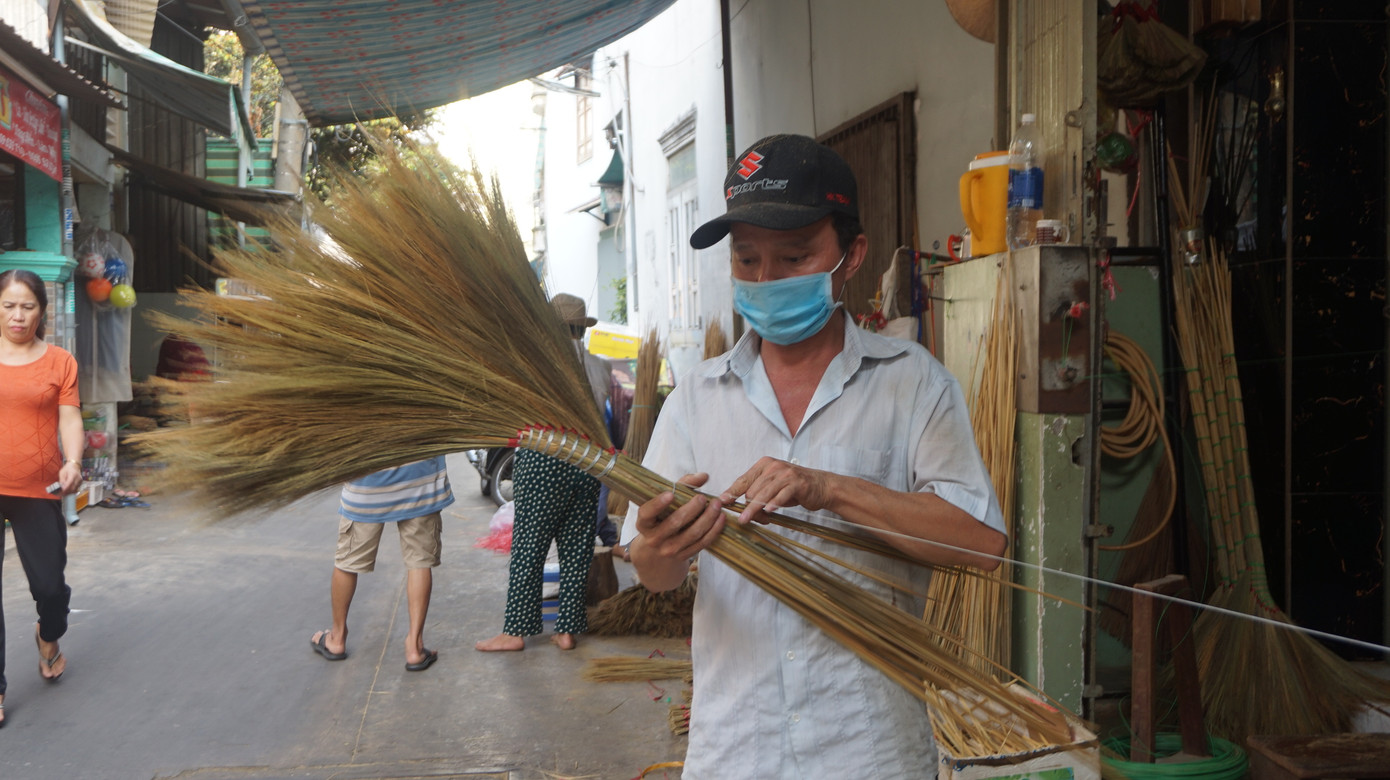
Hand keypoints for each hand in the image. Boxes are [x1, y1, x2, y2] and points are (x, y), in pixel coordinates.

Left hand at [58, 461, 82, 494]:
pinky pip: (76, 489)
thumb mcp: (62, 473)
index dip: (64, 489)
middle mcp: (78, 478)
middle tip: (60, 494)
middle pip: (72, 488)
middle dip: (66, 492)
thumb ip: (62, 480)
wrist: (75, 465)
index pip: (69, 484)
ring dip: (68, 492)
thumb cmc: (67, 468)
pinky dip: (71, 491)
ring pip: (74, 490)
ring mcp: (80, 481)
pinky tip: (67, 491)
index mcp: (73, 475)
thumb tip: (61, 487)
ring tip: (63, 493)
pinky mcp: (80, 483)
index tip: (60, 492)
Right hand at [633, 473, 724, 562]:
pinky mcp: (683, 556)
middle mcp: (654, 538)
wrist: (659, 549)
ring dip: (708, 518)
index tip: (670, 494)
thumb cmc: (664, 517)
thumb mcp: (666, 501)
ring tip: (717, 505)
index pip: (646, 513)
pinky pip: (702, 543)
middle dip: (692, 509)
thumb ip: (683, 485)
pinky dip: (714, 530)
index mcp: (644, 523)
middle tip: (703, 497)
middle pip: (674, 523)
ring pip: (692, 534)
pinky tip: (721, 518)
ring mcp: (668, 550)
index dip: (657, 504)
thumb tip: (704, 476)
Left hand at [719, 456, 833, 524]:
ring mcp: (785, 474)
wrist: (820, 485)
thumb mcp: (772, 486)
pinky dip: (774, 504)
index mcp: (764, 464)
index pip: (743, 479)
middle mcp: (773, 466)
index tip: (721, 502)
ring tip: (746, 519)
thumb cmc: (793, 488)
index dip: (731, 492)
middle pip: (752, 489)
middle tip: (746, 519)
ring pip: (763, 493)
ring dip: (754, 509)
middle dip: (747, 506)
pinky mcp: (796, 483)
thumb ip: (756, 492)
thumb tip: (736, 505)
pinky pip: (781, 495)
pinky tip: (769, 511)